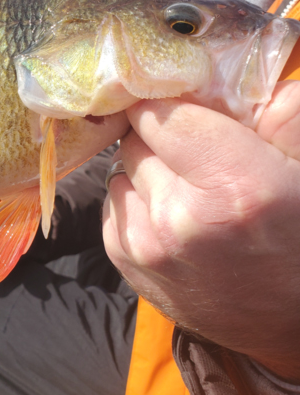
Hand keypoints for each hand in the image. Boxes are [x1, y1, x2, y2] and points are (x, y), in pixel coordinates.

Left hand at [103, 81, 299, 381]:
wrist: (288, 323)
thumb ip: (280, 113)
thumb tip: (223, 71)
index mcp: (236, 185)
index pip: (159, 112)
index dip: (168, 100)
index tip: (179, 101)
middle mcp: (181, 217)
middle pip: (136, 141)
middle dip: (160, 138)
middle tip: (195, 154)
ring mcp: (147, 245)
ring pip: (119, 171)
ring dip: (146, 171)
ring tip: (186, 190)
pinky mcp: (126, 262)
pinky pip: (112, 202)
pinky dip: (135, 200)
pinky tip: (170, 215)